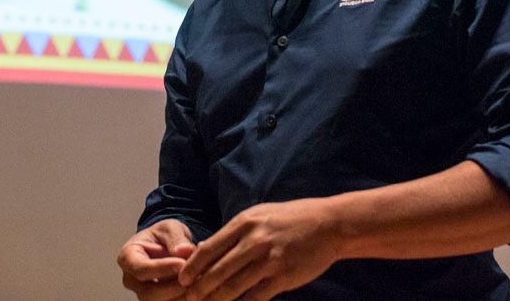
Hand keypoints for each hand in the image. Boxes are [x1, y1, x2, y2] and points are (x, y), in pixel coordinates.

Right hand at [118, 219, 197, 299]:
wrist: (166, 246)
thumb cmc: (163, 235)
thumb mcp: (170, 228)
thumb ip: (176, 237)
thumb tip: (184, 250)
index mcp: (128, 258)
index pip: (140, 269)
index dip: (161, 269)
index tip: (181, 264)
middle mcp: (132, 280)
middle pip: (148, 294)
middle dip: (172, 287)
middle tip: (193, 277)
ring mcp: (143, 294)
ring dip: (181, 296)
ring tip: (200, 282)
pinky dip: (186, 299)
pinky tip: (200, 288)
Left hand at [177, 199, 337, 300]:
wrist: (328, 224)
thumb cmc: (290, 219)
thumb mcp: (259, 216)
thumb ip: (235, 232)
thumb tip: (207, 248)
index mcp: (244, 224)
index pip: (209, 248)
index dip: (193, 267)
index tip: (182, 280)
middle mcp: (254, 241)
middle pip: (217, 270)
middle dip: (199, 288)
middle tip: (188, 299)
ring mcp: (269, 260)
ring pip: (234, 286)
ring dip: (216, 300)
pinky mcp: (283, 277)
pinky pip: (256, 297)